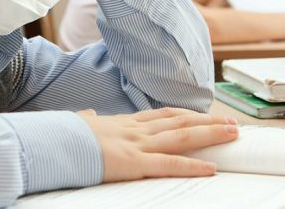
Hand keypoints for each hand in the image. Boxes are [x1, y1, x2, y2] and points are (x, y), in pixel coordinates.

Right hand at [78, 107, 238, 182]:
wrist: (52, 142)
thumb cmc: (62, 136)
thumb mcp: (79, 124)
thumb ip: (88, 120)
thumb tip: (88, 115)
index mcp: (124, 122)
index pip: (163, 115)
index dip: (187, 115)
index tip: (205, 115)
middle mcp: (135, 129)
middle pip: (180, 121)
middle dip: (209, 121)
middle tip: (233, 123)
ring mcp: (136, 144)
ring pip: (182, 136)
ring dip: (211, 134)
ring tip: (233, 134)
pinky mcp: (133, 163)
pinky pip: (169, 164)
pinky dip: (192, 166)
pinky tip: (210, 168)